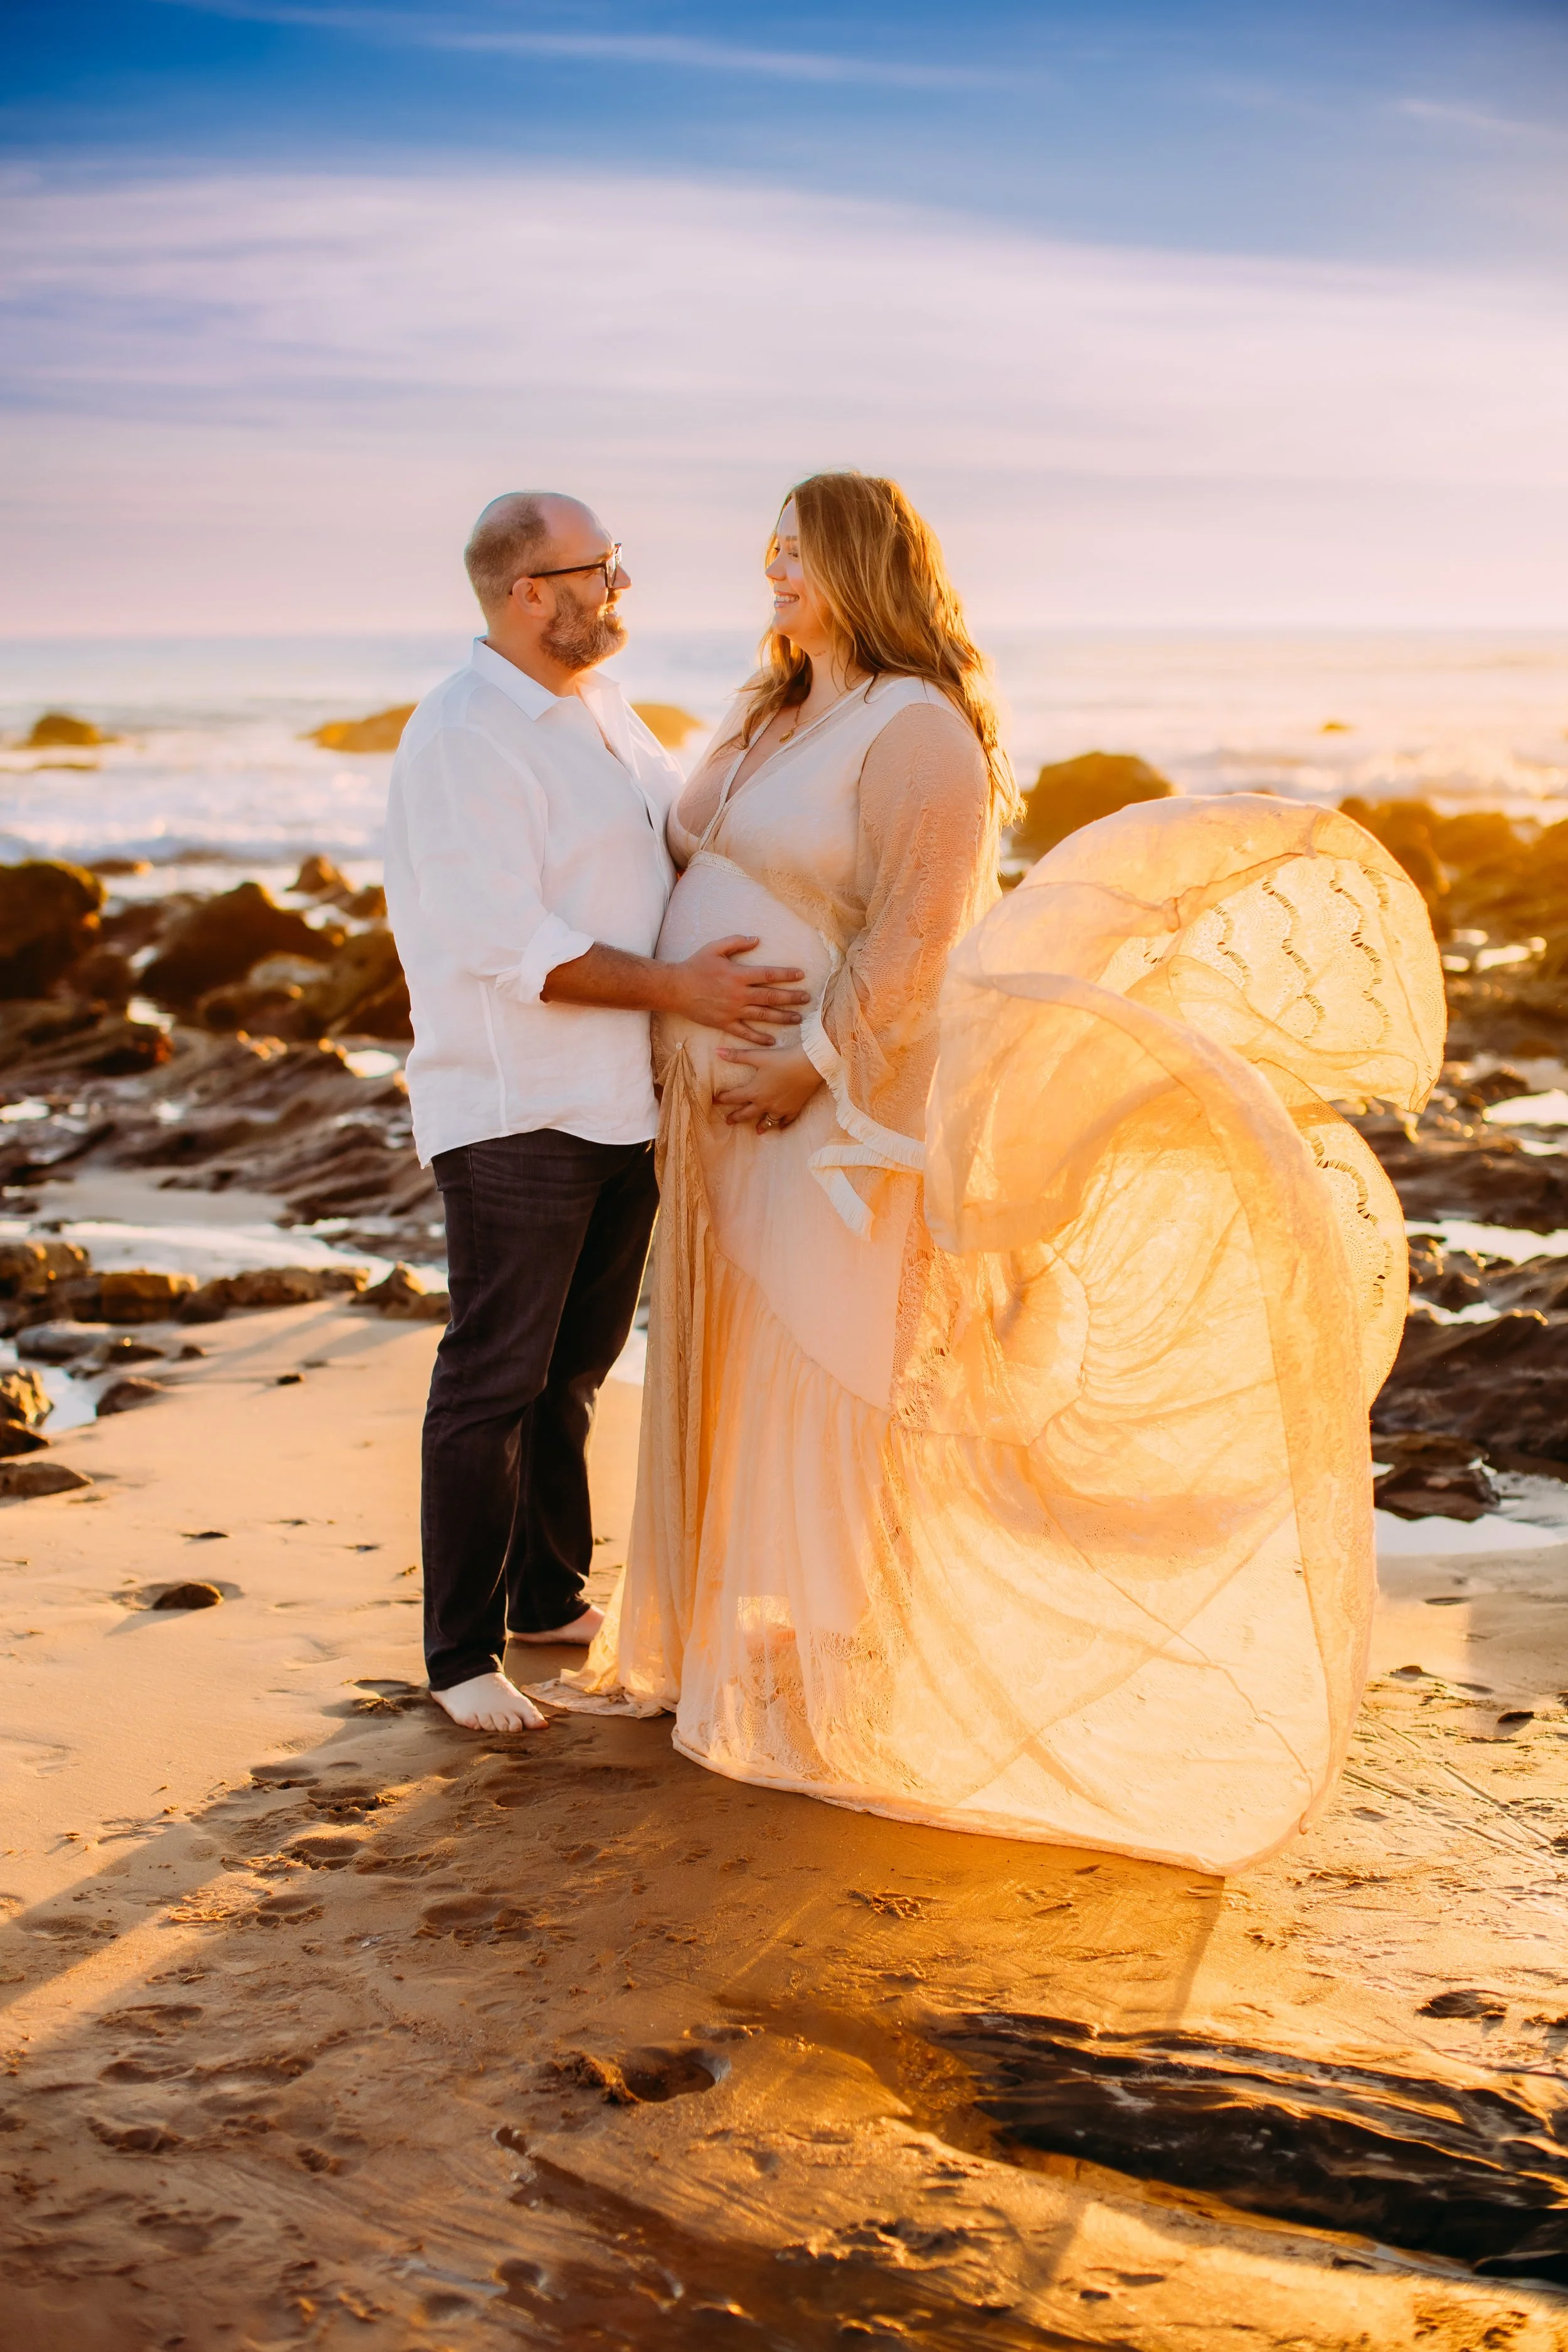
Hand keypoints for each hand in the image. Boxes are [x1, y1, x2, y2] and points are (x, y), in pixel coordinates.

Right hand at [664, 936, 809, 1045]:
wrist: (675, 988)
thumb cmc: (695, 966)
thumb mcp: (715, 948)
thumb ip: (736, 941)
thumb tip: (757, 939)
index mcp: (738, 975)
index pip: (769, 974)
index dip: (787, 975)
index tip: (801, 975)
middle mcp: (739, 994)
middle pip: (771, 997)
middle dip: (791, 998)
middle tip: (807, 999)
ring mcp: (733, 1011)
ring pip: (763, 1015)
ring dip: (782, 1017)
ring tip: (797, 1018)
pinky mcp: (725, 1023)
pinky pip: (745, 1033)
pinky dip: (759, 1037)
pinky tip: (772, 1040)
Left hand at [713, 1043, 824, 1129]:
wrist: (809, 1065)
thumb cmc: (782, 1059)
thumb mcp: (758, 1056)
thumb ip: (737, 1056)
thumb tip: (717, 1052)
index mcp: (755, 1091)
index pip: (734, 1097)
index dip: (723, 1099)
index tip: (716, 1101)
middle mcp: (765, 1104)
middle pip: (747, 1114)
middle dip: (736, 1117)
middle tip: (729, 1122)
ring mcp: (780, 1108)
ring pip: (767, 1121)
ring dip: (761, 1126)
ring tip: (757, 1131)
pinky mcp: (794, 1109)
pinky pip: (786, 1121)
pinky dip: (783, 1124)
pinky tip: (781, 1126)